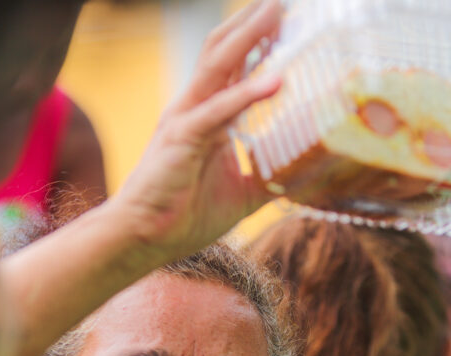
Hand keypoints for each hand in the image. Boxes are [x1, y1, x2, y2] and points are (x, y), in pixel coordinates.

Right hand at [110, 0, 282, 259]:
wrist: (143, 238)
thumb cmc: (184, 213)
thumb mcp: (243, 193)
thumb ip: (271, 176)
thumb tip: (307, 174)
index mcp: (207, 115)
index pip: (234, 65)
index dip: (260, 40)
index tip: (291, 19)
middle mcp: (195, 107)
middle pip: (225, 49)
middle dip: (255, 22)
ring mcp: (186, 118)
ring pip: (218, 65)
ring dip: (250, 36)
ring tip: (279, 11)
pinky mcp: (182, 138)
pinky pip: (218, 111)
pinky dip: (247, 93)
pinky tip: (276, 80)